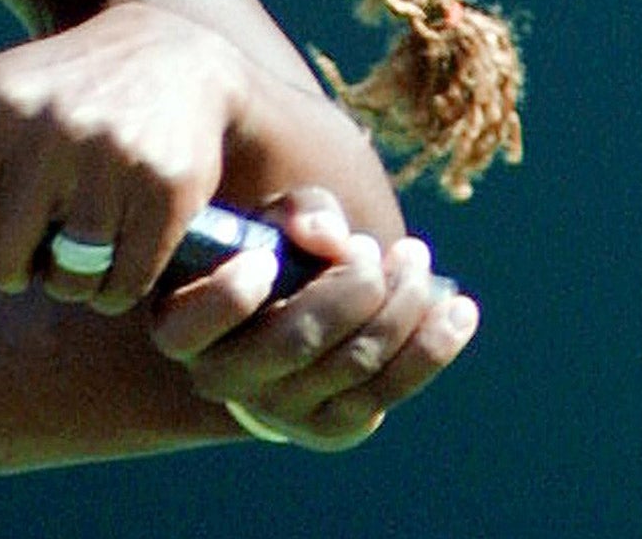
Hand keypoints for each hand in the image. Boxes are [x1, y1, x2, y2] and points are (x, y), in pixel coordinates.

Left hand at [0, 3, 251, 311]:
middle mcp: (47, 128)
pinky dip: (116, 286)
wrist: (166, 52)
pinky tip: (116, 253)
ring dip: (68, 281)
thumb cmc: (54, 93)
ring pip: (68, 282)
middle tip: (27, 248)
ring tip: (73, 248)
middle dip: (9, 268)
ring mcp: (111, 159)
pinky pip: (125, 284)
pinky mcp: (167, 189)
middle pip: (0, 262)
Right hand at [150, 188, 480, 449]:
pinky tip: (459, 310)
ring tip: (415, 259)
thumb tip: (330, 235)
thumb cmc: (266, 256)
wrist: (277, 323)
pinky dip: (433, 346)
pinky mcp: (331, 428)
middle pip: (296, 340)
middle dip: (350, 288)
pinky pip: (392, 390)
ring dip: (400, 306)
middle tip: (372, 249)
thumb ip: (294, 214)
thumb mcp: (265, 225)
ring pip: (354, 363)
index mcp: (182, 326)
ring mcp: (279, 411)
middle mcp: (222, 379)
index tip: (268, 255)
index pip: (197, 322)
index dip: (233, 292)